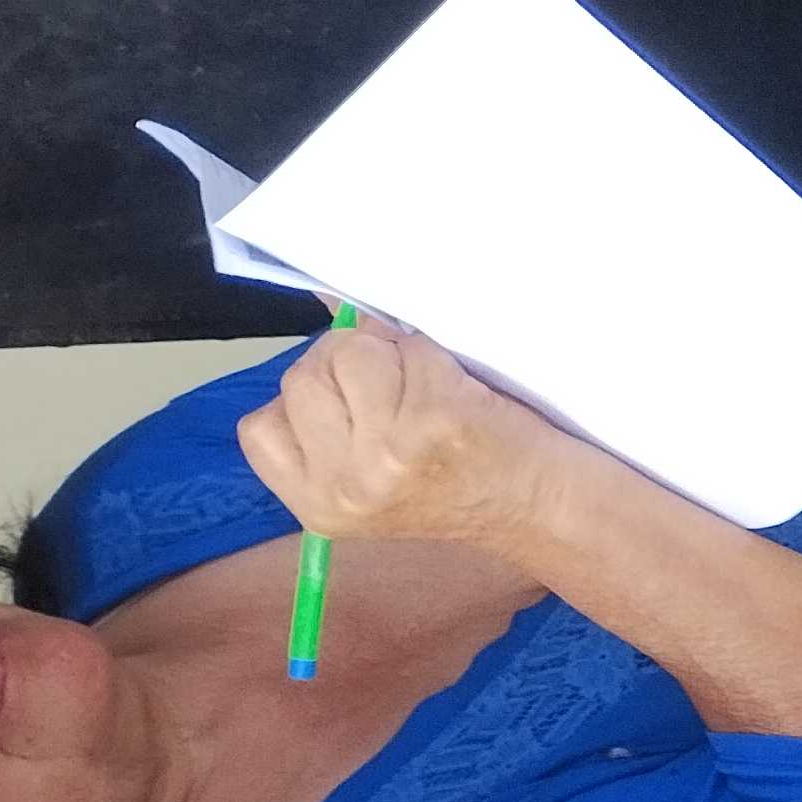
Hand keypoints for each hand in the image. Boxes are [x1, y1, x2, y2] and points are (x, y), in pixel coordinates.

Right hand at [239, 317, 580, 549]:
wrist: (541, 508)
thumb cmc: (461, 481)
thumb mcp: (372, 471)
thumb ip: (332, 415)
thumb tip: (323, 294)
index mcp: (316, 505)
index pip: (260, 427)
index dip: (308, 402)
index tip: (354, 413)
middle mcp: (344, 485)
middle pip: (301, 377)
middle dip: (349, 369)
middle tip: (400, 399)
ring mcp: (387, 453)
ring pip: (348, 352)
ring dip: (388, 355)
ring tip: (427, 393)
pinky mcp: (433, 419)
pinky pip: (407, 349)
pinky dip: (431, 354)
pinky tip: (456, 390)